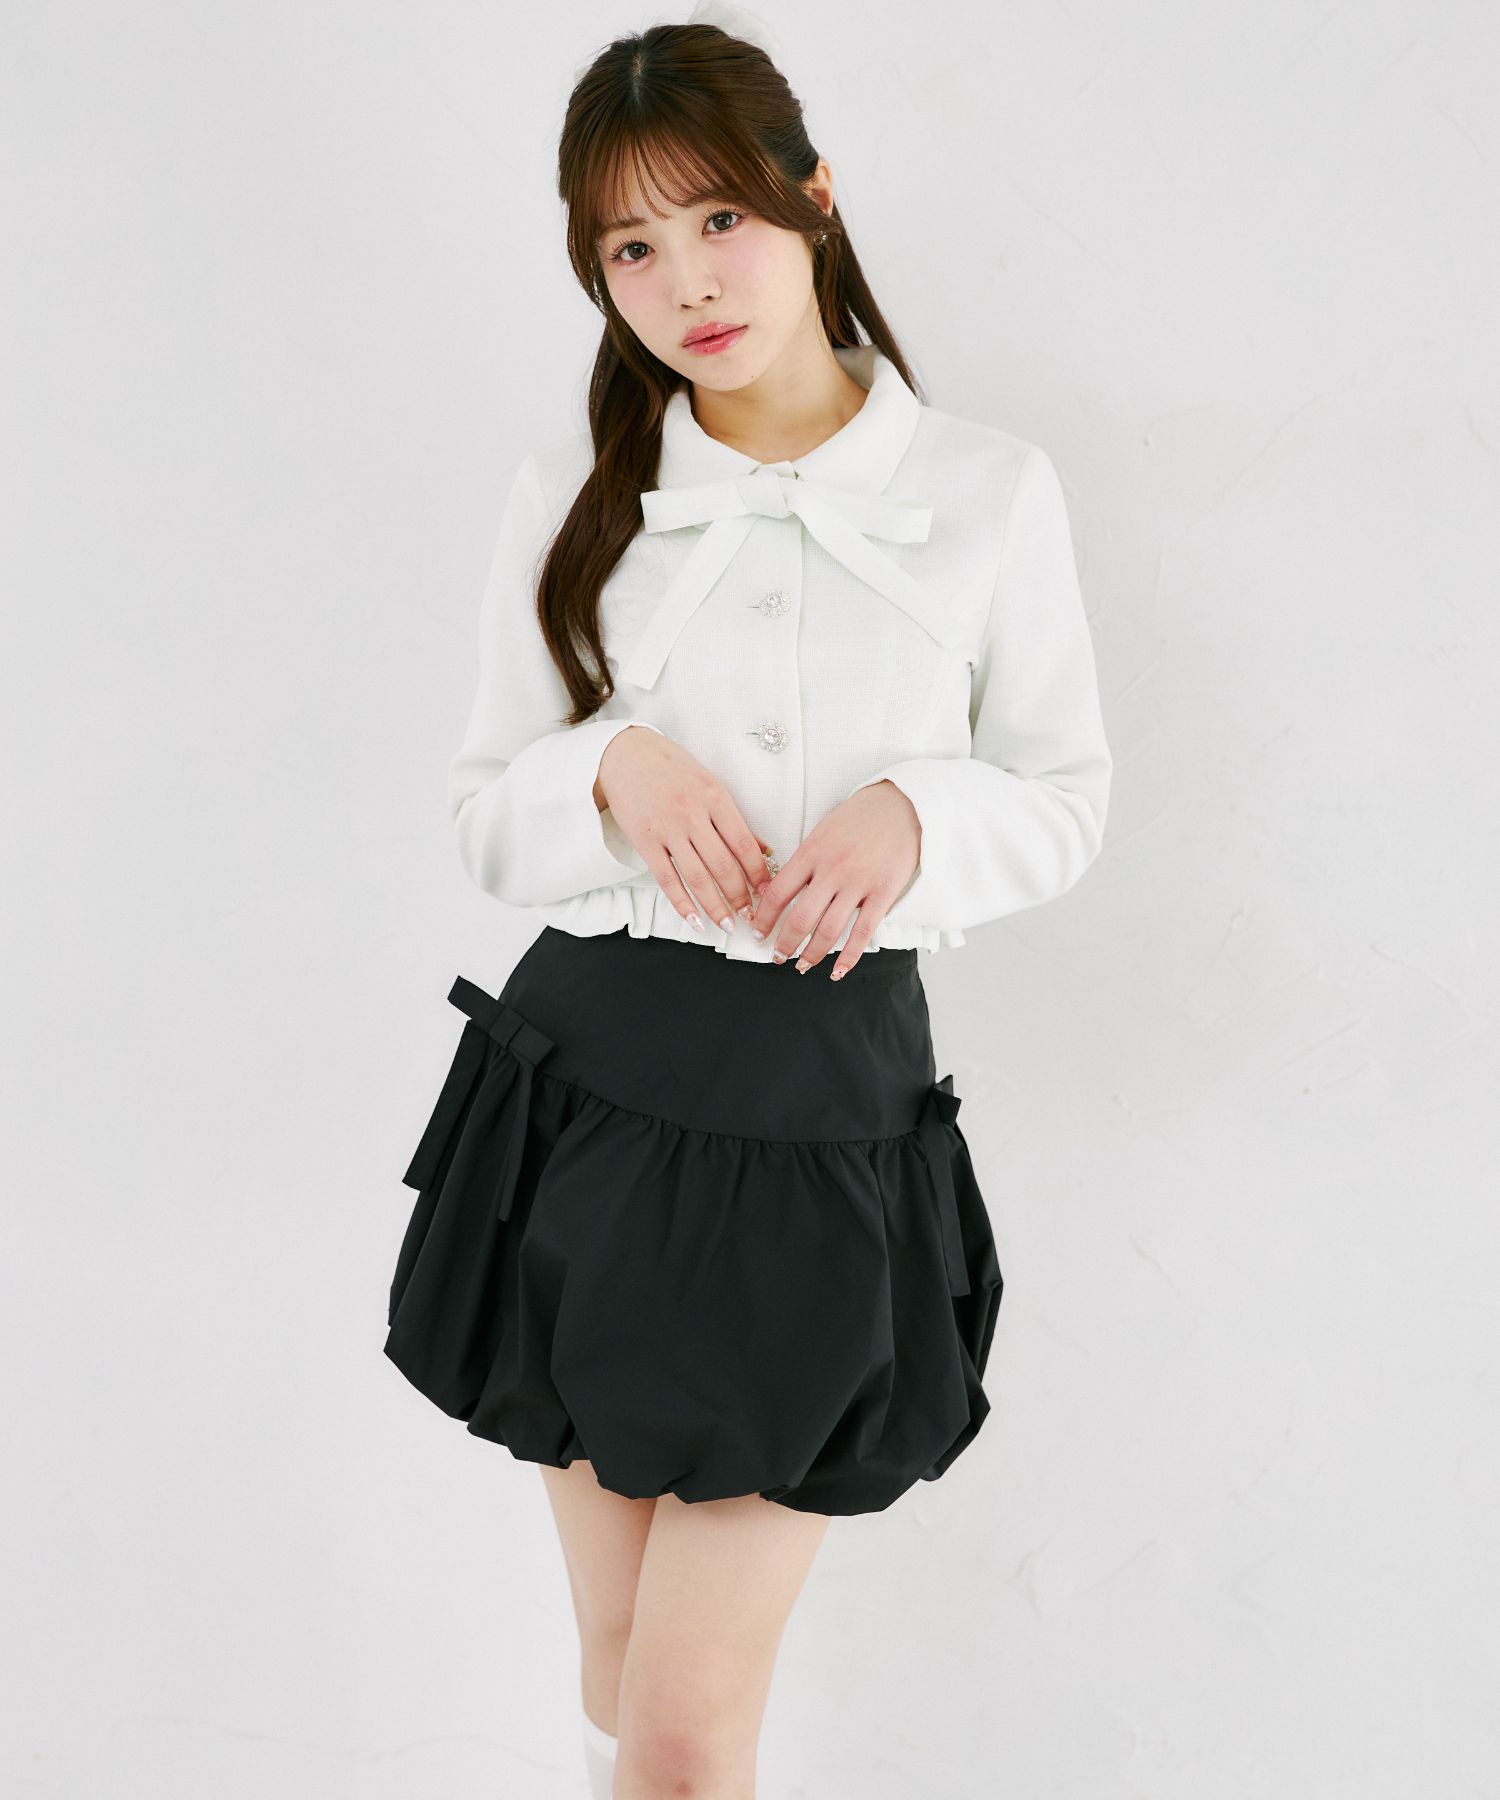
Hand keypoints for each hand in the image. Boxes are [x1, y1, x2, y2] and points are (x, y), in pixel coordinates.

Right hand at [596, 726, 774, 932]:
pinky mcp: (644, 840)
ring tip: (727, 925)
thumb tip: (764, 849)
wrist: (625, 753)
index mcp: (716, 798)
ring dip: (715, 906)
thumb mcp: (709, 784)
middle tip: (750, 916)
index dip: (759, 875)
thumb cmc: (670, 767)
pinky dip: (681, 903)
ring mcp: (667, 828)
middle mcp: (693, 814)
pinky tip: (694, 919)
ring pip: (697, 877)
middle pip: (724, 866)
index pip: (745, 845)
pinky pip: (666, 879)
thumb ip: (733, 819)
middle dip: (740, 897)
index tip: (767, 893)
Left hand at [749, 780, 919, 977]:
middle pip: (800, 918)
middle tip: (777, 957)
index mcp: (812, 852)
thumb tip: (784, 892)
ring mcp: (859, 882)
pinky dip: (849, 956)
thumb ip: (806, 861)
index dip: (764, 919)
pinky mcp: (884, 892)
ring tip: (802, 966)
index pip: (778, 893)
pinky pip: (863, 932)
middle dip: (784, 944)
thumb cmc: (860, 817)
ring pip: (828, 930)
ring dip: (812, 954)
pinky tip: (838, 971)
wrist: (902, 804)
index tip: (757, 933)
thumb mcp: (823, 831)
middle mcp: (832, 870)